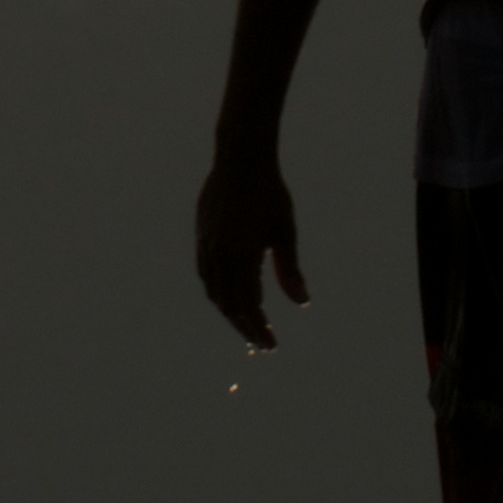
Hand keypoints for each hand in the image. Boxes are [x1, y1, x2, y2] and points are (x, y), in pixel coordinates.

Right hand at [196, 141, 309, 348]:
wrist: (239, 157)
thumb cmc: (269, 192)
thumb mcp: (285, 230)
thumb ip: (289, 269)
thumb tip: (301, 303)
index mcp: (241, 253)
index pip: (248, 304)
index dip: (258, 328)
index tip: (270, 345)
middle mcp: (219, 252)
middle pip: (229, 304)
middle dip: (246, 326)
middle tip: (263, 343)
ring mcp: (206, 244)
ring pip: (214, 291)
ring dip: (231, 312)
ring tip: (248, 324)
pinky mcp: (201, 236)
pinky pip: (206, 275)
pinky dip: (218, 293)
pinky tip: (229, 299)